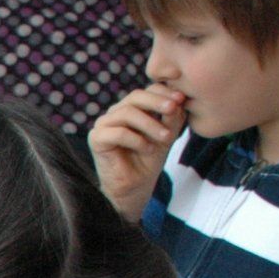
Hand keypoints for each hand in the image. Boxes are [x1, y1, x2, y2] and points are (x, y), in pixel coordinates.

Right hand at [88, 84, 185, 221]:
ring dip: (150, 124)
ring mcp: (104, 124)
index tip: (182, 99)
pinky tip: (148, 149)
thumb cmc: (149, 160)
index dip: (164, 91)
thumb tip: (178, 100)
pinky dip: (136, 140)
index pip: (147, 90)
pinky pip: (117, 132)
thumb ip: (171, 118)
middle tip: (173, 108)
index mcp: (133, 108)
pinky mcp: (96, 139)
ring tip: (166, 138)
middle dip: (156, 101)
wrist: (135, 187)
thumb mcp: (166, 135)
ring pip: (126, 112)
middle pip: (135, 96)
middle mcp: (116, 113)